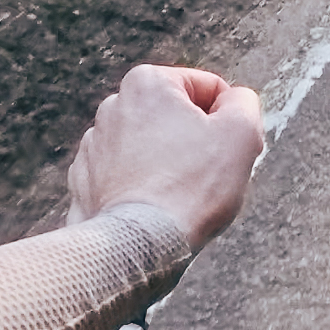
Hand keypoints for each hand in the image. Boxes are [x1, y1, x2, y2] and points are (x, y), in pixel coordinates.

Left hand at [67, 65, 263, 248]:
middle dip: (197, 143)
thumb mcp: (241, 134)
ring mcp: (94, 145)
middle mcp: (112, 106)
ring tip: (181, 197)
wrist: (139, 245)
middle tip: (208, 178)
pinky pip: (128, 176)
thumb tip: (235, 100)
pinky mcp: (85, 181)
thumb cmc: (192, 188)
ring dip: (171, 165)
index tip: (229, 153)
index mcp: (147, 83)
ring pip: (152, 147)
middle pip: (177, 118)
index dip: (230, 122)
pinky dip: (143, 188)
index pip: (209, 90)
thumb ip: (244, 103)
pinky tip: (156, 209)